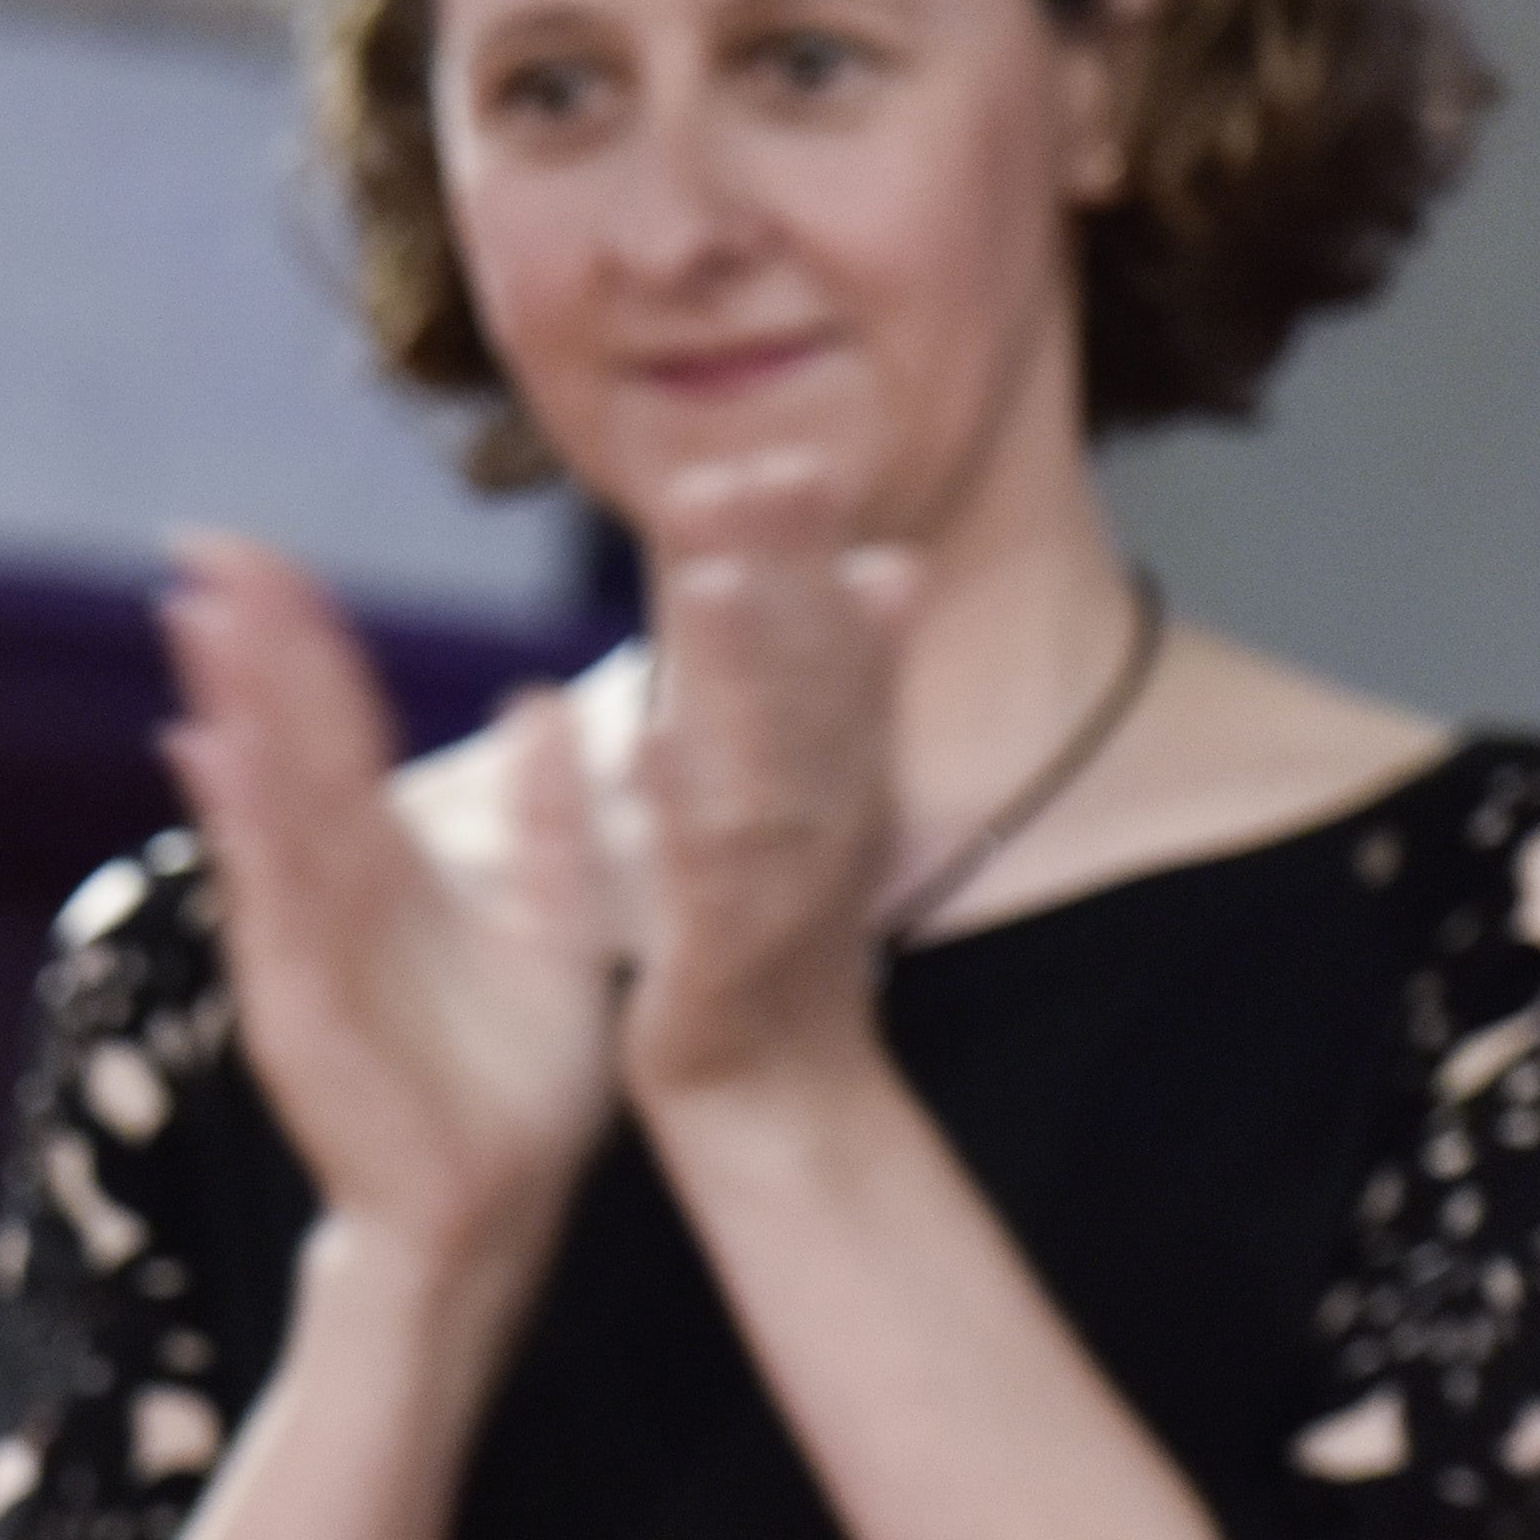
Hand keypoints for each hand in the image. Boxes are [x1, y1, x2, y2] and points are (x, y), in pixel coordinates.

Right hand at [160, 528, 620, 1290]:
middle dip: (249, 644)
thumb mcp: (554, 927)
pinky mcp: (299, 1005)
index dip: (304, 641)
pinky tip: (211, 750)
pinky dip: (241, 821)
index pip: (337, 730)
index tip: (264, 555)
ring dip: (232, 704)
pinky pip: (269, 896)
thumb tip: (540, 699)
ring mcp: (306, 948)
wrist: (494, 1217)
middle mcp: (333, 897)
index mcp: (389, 874)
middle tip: (201, 544)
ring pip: (267, 802)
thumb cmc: (515, 1092)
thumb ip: (552, 820)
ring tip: (198, 614)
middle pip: (286, 743)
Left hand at [602, 451, 917, 1109]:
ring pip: (770, 759)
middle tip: (761, 463)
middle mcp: (826, 810)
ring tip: (716, 577)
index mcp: (834, 767)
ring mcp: (783, 882)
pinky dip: (686, 808)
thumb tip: (888, 565)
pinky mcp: (724, 954)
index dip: (814, 544)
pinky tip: (651, 742)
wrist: (773, 1095)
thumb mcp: (815, 794)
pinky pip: (709, 876)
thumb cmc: (775, 938)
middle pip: (813, 676)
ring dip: (747, 669)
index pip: (829, 635)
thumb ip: (838, 684)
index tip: (786, 444)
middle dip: (791, 571)